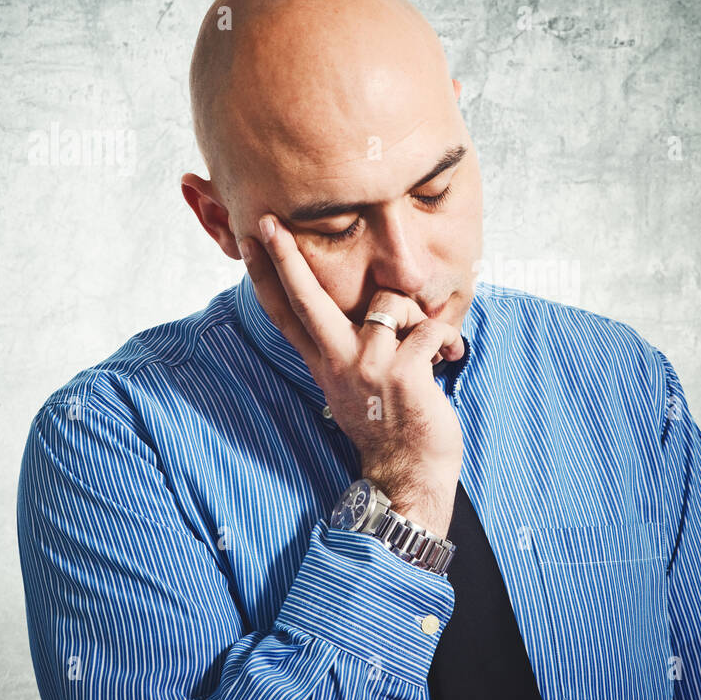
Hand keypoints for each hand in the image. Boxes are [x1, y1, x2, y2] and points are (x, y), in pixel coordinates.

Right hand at [238, 213, 463, 539]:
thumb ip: (352, 351)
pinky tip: (451, 357)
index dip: (267, 276)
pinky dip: (448, 339)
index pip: (286, 314)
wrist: (409, 476)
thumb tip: (370, 310)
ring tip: (430, 344)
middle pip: (306, 298)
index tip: (250, 241)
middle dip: (288, 256)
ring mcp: (368, 368)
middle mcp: (338, 362)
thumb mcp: (356, 388)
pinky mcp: (403, 374)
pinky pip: (430, 329)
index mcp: (325, 364)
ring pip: (391, 302)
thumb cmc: (392, 428)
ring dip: (420, 316)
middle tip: (270, 223)